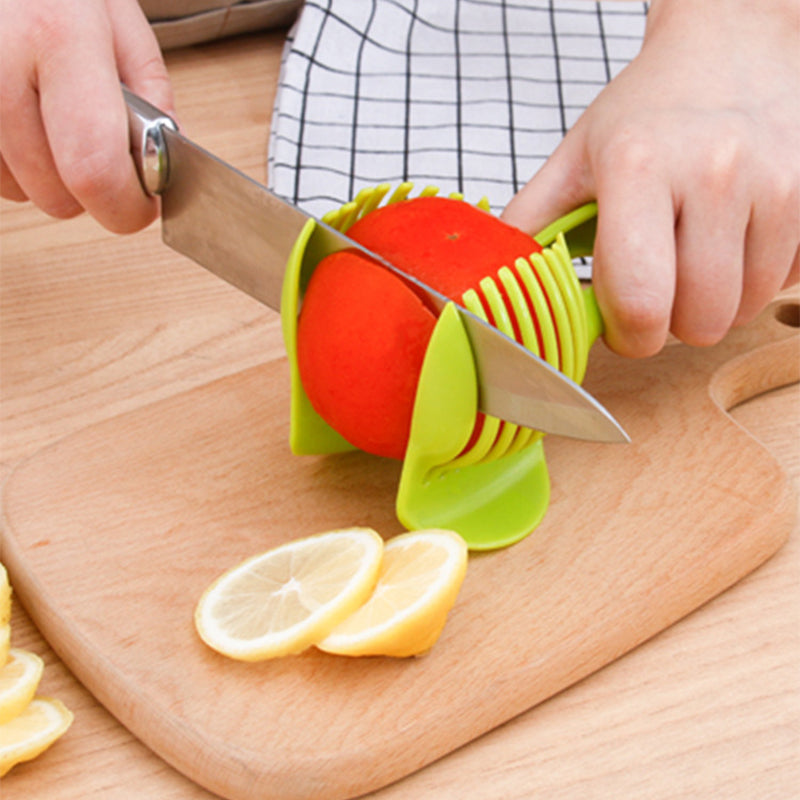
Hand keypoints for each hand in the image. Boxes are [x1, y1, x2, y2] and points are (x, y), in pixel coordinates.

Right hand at [0, 0, 175, 232]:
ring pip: (19, 191)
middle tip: (101, 152)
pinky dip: (12, 163)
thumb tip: (162, 163)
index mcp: (59, 36)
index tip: (141, 206)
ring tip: (52, 118)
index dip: (125, 206)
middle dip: (93, 193)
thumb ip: (151, 91)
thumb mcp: (115, 13)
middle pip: (56, 194)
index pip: (95, 168)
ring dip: (47, 177)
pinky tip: (21, 119)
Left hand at [502, 0, 799, 356]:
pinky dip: (757, 280)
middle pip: (699, 321)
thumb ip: (530, 224)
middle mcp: (714, 172)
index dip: (628, 336)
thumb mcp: (575, 159)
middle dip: (671, 325)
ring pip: (745, 310)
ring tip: (692, 259)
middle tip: (657, 288)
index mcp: (639, 167)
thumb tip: (489, 283)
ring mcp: (775, 182)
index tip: (622, 325)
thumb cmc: (647, 110)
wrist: (731, 48)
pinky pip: (787, 283)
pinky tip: (733, 241)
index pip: (640, 301)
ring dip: (714, 304)